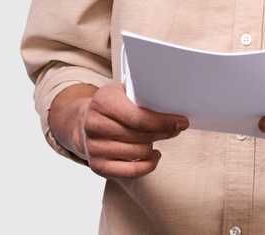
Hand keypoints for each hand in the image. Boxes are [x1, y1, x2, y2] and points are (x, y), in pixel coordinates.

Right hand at [75, 82, 189, 179]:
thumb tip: (171, 105)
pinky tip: (153, 155)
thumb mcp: (122, 92)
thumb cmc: (110, 106)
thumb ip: (141, 96)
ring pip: (139, 152)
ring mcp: (94, 148)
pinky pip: (131, 172)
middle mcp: (94, 125)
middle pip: (141, 136)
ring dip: (154, 146)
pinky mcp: (97, 166)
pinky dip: (147, 165)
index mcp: (102, 102)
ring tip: (158, 137)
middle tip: (175, 128)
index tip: (180, 121)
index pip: (138, 117)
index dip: (163, 122)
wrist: (83, 122)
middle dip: (163, 132)